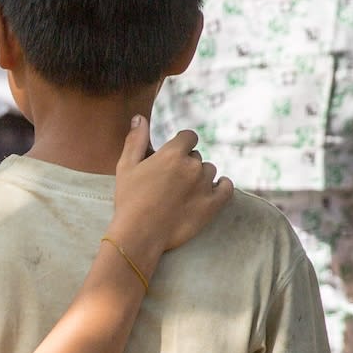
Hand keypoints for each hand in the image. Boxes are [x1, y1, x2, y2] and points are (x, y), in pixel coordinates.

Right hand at [107, 123, 233, 260]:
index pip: (189, 136)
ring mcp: (205, 186)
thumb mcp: (126, 166)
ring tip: (185, 191)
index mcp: (172, 154)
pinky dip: (221, 187)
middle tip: (172, 182)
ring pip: (209, 171)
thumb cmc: (129, 200)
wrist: (139, 235)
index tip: (175, 156)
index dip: (182, 144)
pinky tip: (213, 190)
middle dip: (187, 165)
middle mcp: (192, 166)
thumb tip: (140, 117)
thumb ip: (135, 140)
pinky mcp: (212, 205)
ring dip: (201, 177)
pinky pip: (226, 188)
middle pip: (196, 157)